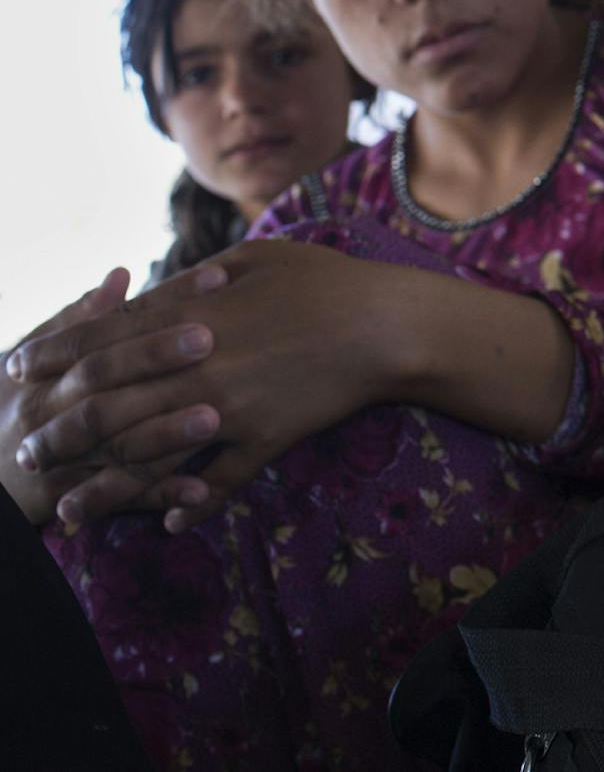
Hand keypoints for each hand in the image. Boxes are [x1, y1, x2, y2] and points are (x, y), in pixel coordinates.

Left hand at [11, 241, 395, 531]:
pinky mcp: (264, 440)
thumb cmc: (327, 280)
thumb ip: (198, 279)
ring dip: (102, 489)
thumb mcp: (257, 256)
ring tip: (69, 509)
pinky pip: (219, 483)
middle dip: (57, 432)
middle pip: (105, 408)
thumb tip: (155, 292)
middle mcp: (197, 369)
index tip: (17, 370)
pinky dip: (192, 506)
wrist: (389, 325)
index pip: (100, 340)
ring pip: (148, 460)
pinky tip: (170, 523)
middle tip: (26, 450)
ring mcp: (229, 411)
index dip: (51, 357)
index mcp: (191, 317)